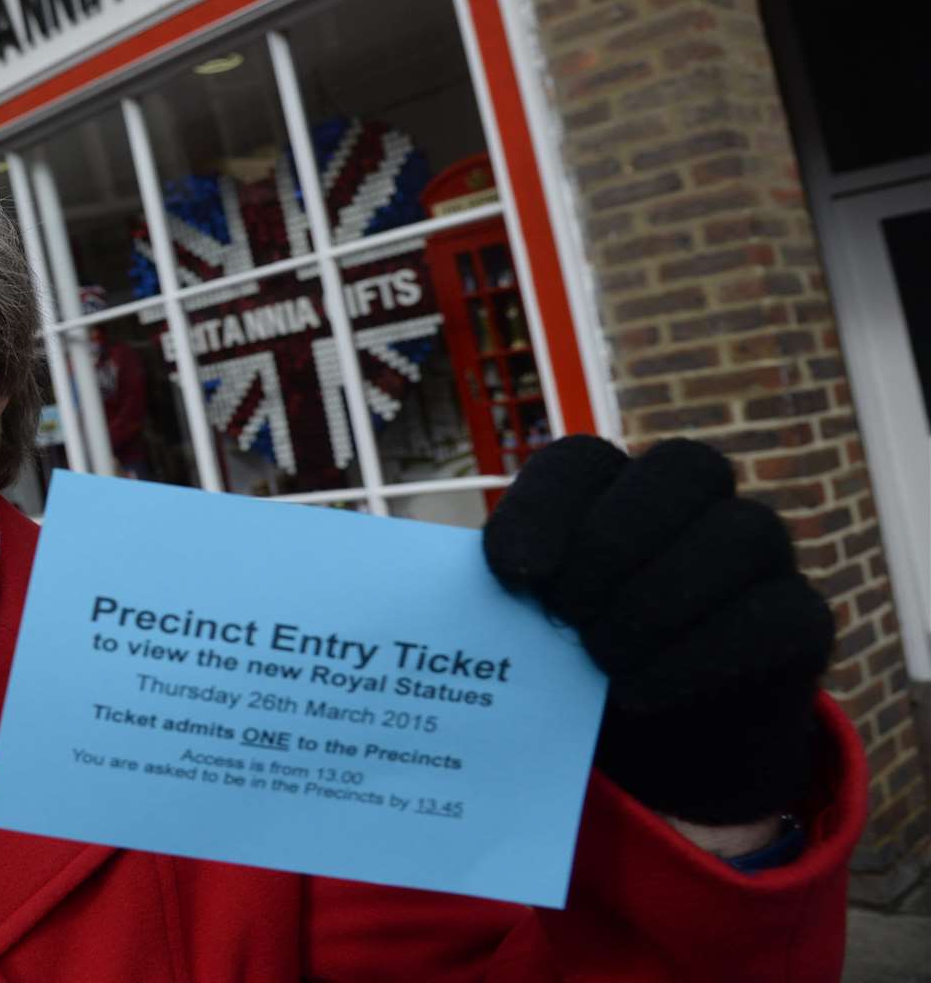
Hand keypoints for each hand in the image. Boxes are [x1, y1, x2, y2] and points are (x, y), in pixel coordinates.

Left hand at [483, 436, 833, 825]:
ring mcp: (759, 556)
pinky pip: (774, 615)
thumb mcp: (522, 626)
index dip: (545, 506)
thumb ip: (485, 597)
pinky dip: (696, 657)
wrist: (651, 746)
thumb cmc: (570, 667)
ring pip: (743, 532)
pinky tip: (636, 692)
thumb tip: (405, 588)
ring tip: (598, 660)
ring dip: (659, 599)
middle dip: (614, 541)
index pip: (582, 460)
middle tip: (564, 616)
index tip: (510, 574)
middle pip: (686, 466)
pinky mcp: (800, 620)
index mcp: (613, 489)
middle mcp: (696, 504)